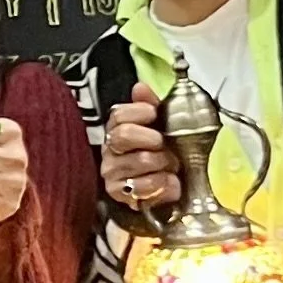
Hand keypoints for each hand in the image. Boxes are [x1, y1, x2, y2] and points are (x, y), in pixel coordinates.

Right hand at [102, 83, 179, 224]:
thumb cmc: (162, 154)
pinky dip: (163, 183)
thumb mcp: (160, 125)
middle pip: (123, 135)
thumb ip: (150, 104)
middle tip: (164, 143)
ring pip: (139, 160)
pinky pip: (143, 186)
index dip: (138, 111)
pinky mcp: (120, 195)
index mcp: (117, 128)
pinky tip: (170, 182)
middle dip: (151, 139)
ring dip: (162, 163)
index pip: (117, 114)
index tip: (153, 114)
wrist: (170, 188)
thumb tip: (140, 87)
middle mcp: (110, 150)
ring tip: (172, 166)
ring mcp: (112, 173)